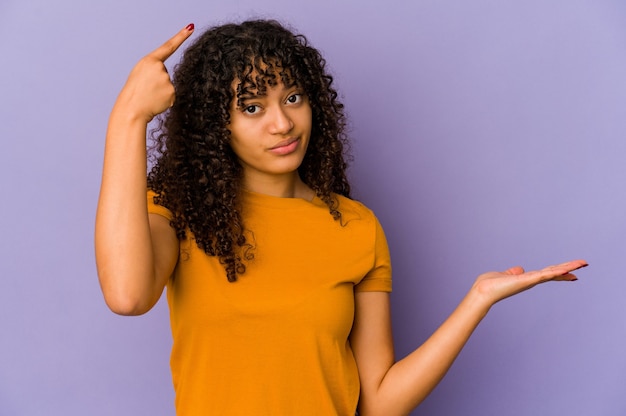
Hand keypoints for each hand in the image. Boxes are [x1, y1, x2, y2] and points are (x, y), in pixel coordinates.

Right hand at [113, 23, 194, 121]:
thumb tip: (167, 79)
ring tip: (149, 95)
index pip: (168, 46)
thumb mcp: (140, 73)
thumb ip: (154, 69)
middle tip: (146, 88)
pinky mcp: (172, 93)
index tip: (191, 28)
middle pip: (165, 73)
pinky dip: (165, 99)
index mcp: (150, 60)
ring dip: (160, 91)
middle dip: (157, 81)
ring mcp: (167, 80)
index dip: (181, 36)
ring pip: (168, 85)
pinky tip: (156, 101)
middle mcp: (160, 68)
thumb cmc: (134, 92)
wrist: (132, 109)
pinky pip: (171, 95)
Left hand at [471, 259, 587, 306]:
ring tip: (582, 263)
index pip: (547, 273)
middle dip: (569, 268)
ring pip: (553, 272)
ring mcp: (530, 280)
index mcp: (527, 278)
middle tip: (584, 264)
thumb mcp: (504, 275)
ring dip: (567, 267)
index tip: (573, 272)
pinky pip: (544, 274)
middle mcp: (531, 280)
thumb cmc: (489, 285)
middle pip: (553, 272)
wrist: (482, 292)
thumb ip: (513, 272)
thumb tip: (519, 269)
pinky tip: (566, 269)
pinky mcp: (527, 280)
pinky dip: (556, 271)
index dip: (559, 271)